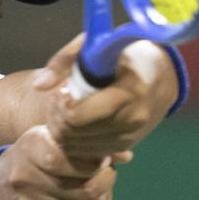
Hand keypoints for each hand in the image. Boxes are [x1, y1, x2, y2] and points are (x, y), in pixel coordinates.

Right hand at [0, 125, 116, 199]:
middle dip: (105, 180)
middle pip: (82, 190)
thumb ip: (79, 142)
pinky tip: (94, 196)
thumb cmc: (30, 156)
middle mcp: (27, 179)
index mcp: (28, 151)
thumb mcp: (45, 138)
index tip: (103, 156)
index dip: (91, 162)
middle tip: (109, 170)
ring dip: (103, 194)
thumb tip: (126, 155)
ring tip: (103, 182)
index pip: (63, 160)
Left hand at [32, 34, 179, 163]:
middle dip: (56, 117)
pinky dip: (74, 140)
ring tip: (66, 108)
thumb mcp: (95, 45)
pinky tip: (76, 121)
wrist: (160, 76)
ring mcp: (129, 138)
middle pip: (73, 134)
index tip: (63, 90)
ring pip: (77, 148)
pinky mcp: (125, 147)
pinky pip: (88, 154)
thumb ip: (63, 61)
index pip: (77, 116)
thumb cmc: (122, 55)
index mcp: (127, 93)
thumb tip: (39, 86)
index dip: (60, 104)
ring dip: (62, 129)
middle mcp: (132, 121)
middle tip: (59, 98)